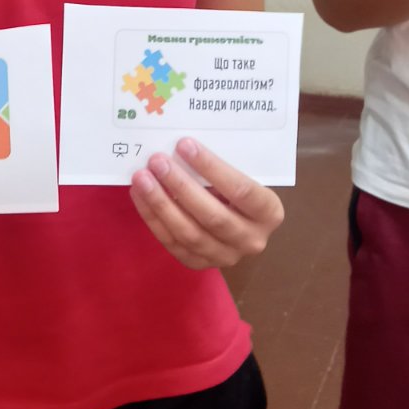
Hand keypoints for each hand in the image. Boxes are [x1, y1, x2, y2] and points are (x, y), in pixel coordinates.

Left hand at [130, 138, 283, 268]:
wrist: (240, 221)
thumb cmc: (238, 187)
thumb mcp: (242, 174)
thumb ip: (221, 166)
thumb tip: (182, 144)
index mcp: (269, 212)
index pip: (240, 189)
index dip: (211, 167)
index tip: (184, 144)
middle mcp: (251, 239)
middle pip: (213, 216)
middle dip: (180, 186)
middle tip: (157, 161)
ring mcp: (225, 256)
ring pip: (189, 234)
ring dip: (161, 204)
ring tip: (141, 178)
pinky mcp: (200, 264)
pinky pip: (172, 243)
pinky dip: (152, 218)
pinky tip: (138, 195)